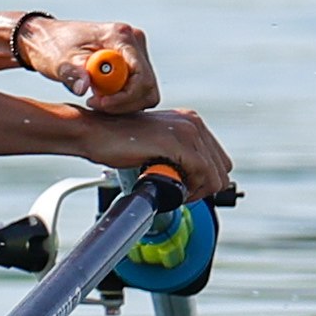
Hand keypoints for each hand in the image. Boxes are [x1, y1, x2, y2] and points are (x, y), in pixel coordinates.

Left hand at [14, 14, 154, 111]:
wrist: (47, 39)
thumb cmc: (53, 46)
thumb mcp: (59, 61)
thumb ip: (73, 73)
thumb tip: (83, 88)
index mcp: (120, 36)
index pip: (141, 75)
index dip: (125, 96)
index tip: (99, 103)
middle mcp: (134, 41)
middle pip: (148, 85)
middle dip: (124, 102)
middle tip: (95, 103)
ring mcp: (135, 51)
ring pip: (145, 90)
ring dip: (123, 102)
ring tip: (95, 98)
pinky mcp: (131, 62)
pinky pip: (138, 89)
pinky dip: (122, 98)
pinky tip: (100, 95)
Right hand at [80, 105, 234, 204]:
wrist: (93, 132)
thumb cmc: (116, 142)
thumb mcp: (155, 146)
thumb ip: (175, 155)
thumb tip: (189, 178)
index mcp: (190, 122)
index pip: (218, 159)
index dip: (205, 180)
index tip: (184, 188)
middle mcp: (193, 123)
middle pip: (222, 168)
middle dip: (203, 187)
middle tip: (180, 193)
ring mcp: (187, 131)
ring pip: (215, 175)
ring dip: (197, 191)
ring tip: (175, 193)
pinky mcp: (178, 142)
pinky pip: (202, 174)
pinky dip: (191, 189)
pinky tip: (172, 191)